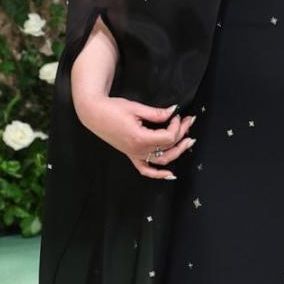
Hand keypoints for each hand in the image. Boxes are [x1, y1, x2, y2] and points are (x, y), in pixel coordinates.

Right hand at [75, 96, 195, 178]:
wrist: (94, 113)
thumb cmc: (112, 108)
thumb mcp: (136, 108)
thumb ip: (157, 113)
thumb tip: (173, 112)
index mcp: (140, 138)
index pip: (168, 137)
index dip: (177, 126)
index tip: (177, 116)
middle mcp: (138, 149)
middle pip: (168, 147)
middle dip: (182, 134)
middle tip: (189, 122)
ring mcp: (134, 154)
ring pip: (162, 160)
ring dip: (177, 152)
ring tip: (188, 141)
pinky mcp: (130, 155)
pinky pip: (145, 169)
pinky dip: (158, 174)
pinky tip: (170, 175)